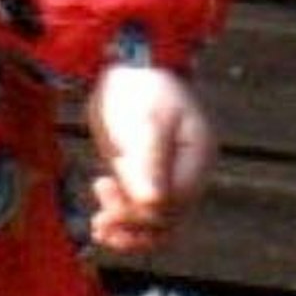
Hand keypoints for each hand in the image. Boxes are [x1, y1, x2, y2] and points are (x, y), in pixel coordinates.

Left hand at [84, 63, 216, 255]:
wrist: (125, 65)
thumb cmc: (140, 86)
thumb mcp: (146, 120)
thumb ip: (148, 162)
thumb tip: (151, 204)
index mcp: (197, 156)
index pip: (176, 202)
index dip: (142, 214)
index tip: (106, 208)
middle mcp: (188, 170)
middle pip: (168, 218)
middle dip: (132, 223)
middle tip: (98, 218)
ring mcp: (168, 174)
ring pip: (156, 221)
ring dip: (128, 230)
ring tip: (97, 228)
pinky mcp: (147, 176)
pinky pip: (142, 210)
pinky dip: (124, 218)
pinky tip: (100, 219)